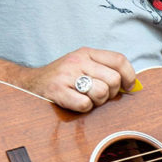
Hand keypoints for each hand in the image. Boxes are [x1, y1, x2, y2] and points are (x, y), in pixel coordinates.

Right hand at [21, 47, 136, 111]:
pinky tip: (76, 104)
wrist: (30, 82)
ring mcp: (67, 75)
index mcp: (87, 52)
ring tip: (87, 99)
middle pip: (113, 79)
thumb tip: (131, 85)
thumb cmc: (62, 77)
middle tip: (101, 96)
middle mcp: (78, 60)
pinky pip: (84, 104)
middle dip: (111, 93)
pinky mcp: (57, 91)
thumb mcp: (82, 64)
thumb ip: (104, 69)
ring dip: (97, 101)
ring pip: (101, 92)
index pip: (119, 59)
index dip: (129, 75)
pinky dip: (84, 108)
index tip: (128, 86)